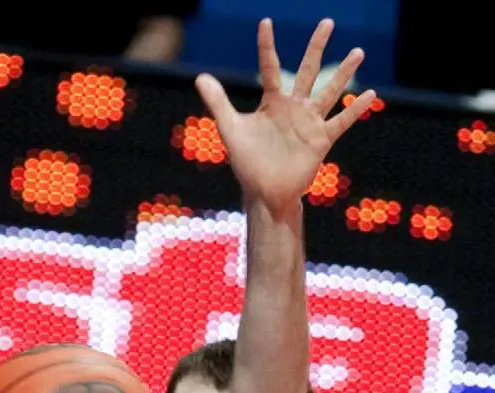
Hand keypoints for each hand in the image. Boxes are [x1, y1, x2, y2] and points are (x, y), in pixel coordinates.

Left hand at [196, 18, 376, 214]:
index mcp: (272, 102)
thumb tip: (200, 77)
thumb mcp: (230, 129)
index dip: (267, 46)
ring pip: (329, 91)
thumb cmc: (247, 163)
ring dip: (343, 72)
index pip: (270, 68)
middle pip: (308, 70)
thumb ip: (218, 102)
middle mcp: (293, 107)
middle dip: (316, 47)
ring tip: (358, 51)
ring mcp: (309, 122)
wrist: (264, 193)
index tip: (265, 22)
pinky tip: (371, 94)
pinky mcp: (321, 140)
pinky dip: (355, 109)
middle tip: (327, 22)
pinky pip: (341, 122)